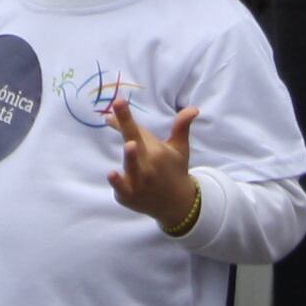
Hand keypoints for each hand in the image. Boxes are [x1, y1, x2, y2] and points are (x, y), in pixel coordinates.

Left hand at [107, 95, 204, 235]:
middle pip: (133, 141)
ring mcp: (138, 181)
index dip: (125, 116)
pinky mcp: (128, 195)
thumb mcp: (179, 148)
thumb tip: (194, 108)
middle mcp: (148, 164)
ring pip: (132, 167)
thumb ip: (181, 126)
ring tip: (130, 145)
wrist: (177, 204)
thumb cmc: (174, 170)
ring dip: (131, 157)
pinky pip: (122, 188)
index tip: (117, 101)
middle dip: (126, 125)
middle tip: (118, 105)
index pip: (137, 130)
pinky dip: (118, 183)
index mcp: (157, 151)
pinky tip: (112, 174)